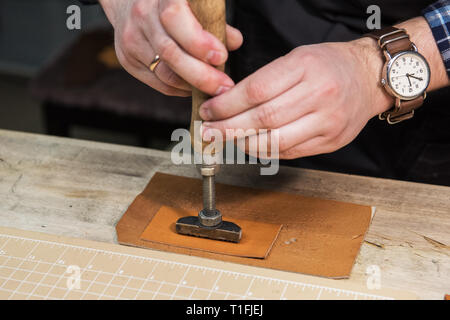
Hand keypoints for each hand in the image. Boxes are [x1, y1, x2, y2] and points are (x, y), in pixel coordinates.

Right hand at [99, 0, 242, 95]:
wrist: (126, 1)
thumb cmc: (171, 2)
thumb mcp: (192, 2)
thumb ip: (213, 19)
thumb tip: (234, 42)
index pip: (175, 18)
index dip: (199, 41)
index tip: (221, 56)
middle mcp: (142, 16)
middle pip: (171, 53)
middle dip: (202, 75)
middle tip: (224, 86)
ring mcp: (132, 40)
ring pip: (165, 73)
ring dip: (193, 86)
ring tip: (214, 89)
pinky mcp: (127, 60)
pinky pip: (159, 82)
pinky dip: (180, 88)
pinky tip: (194, 88)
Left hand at [199, 38, 392, 158]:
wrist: (368, 78)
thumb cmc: (328, 65)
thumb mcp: (296, 58)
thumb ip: (264, 80)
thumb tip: (227, 104)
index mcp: (305, 66)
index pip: (256, 90)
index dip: (227, 104)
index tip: (209, 111)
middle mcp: (319, 94)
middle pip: (263, 119)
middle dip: (229, 128)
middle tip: (209, 132)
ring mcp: (327, 121)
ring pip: (275, 141)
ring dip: (243, 144)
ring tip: (226, 140)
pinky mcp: (331, 141)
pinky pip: (290, 152)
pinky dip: (265, 151)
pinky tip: (251, 146)